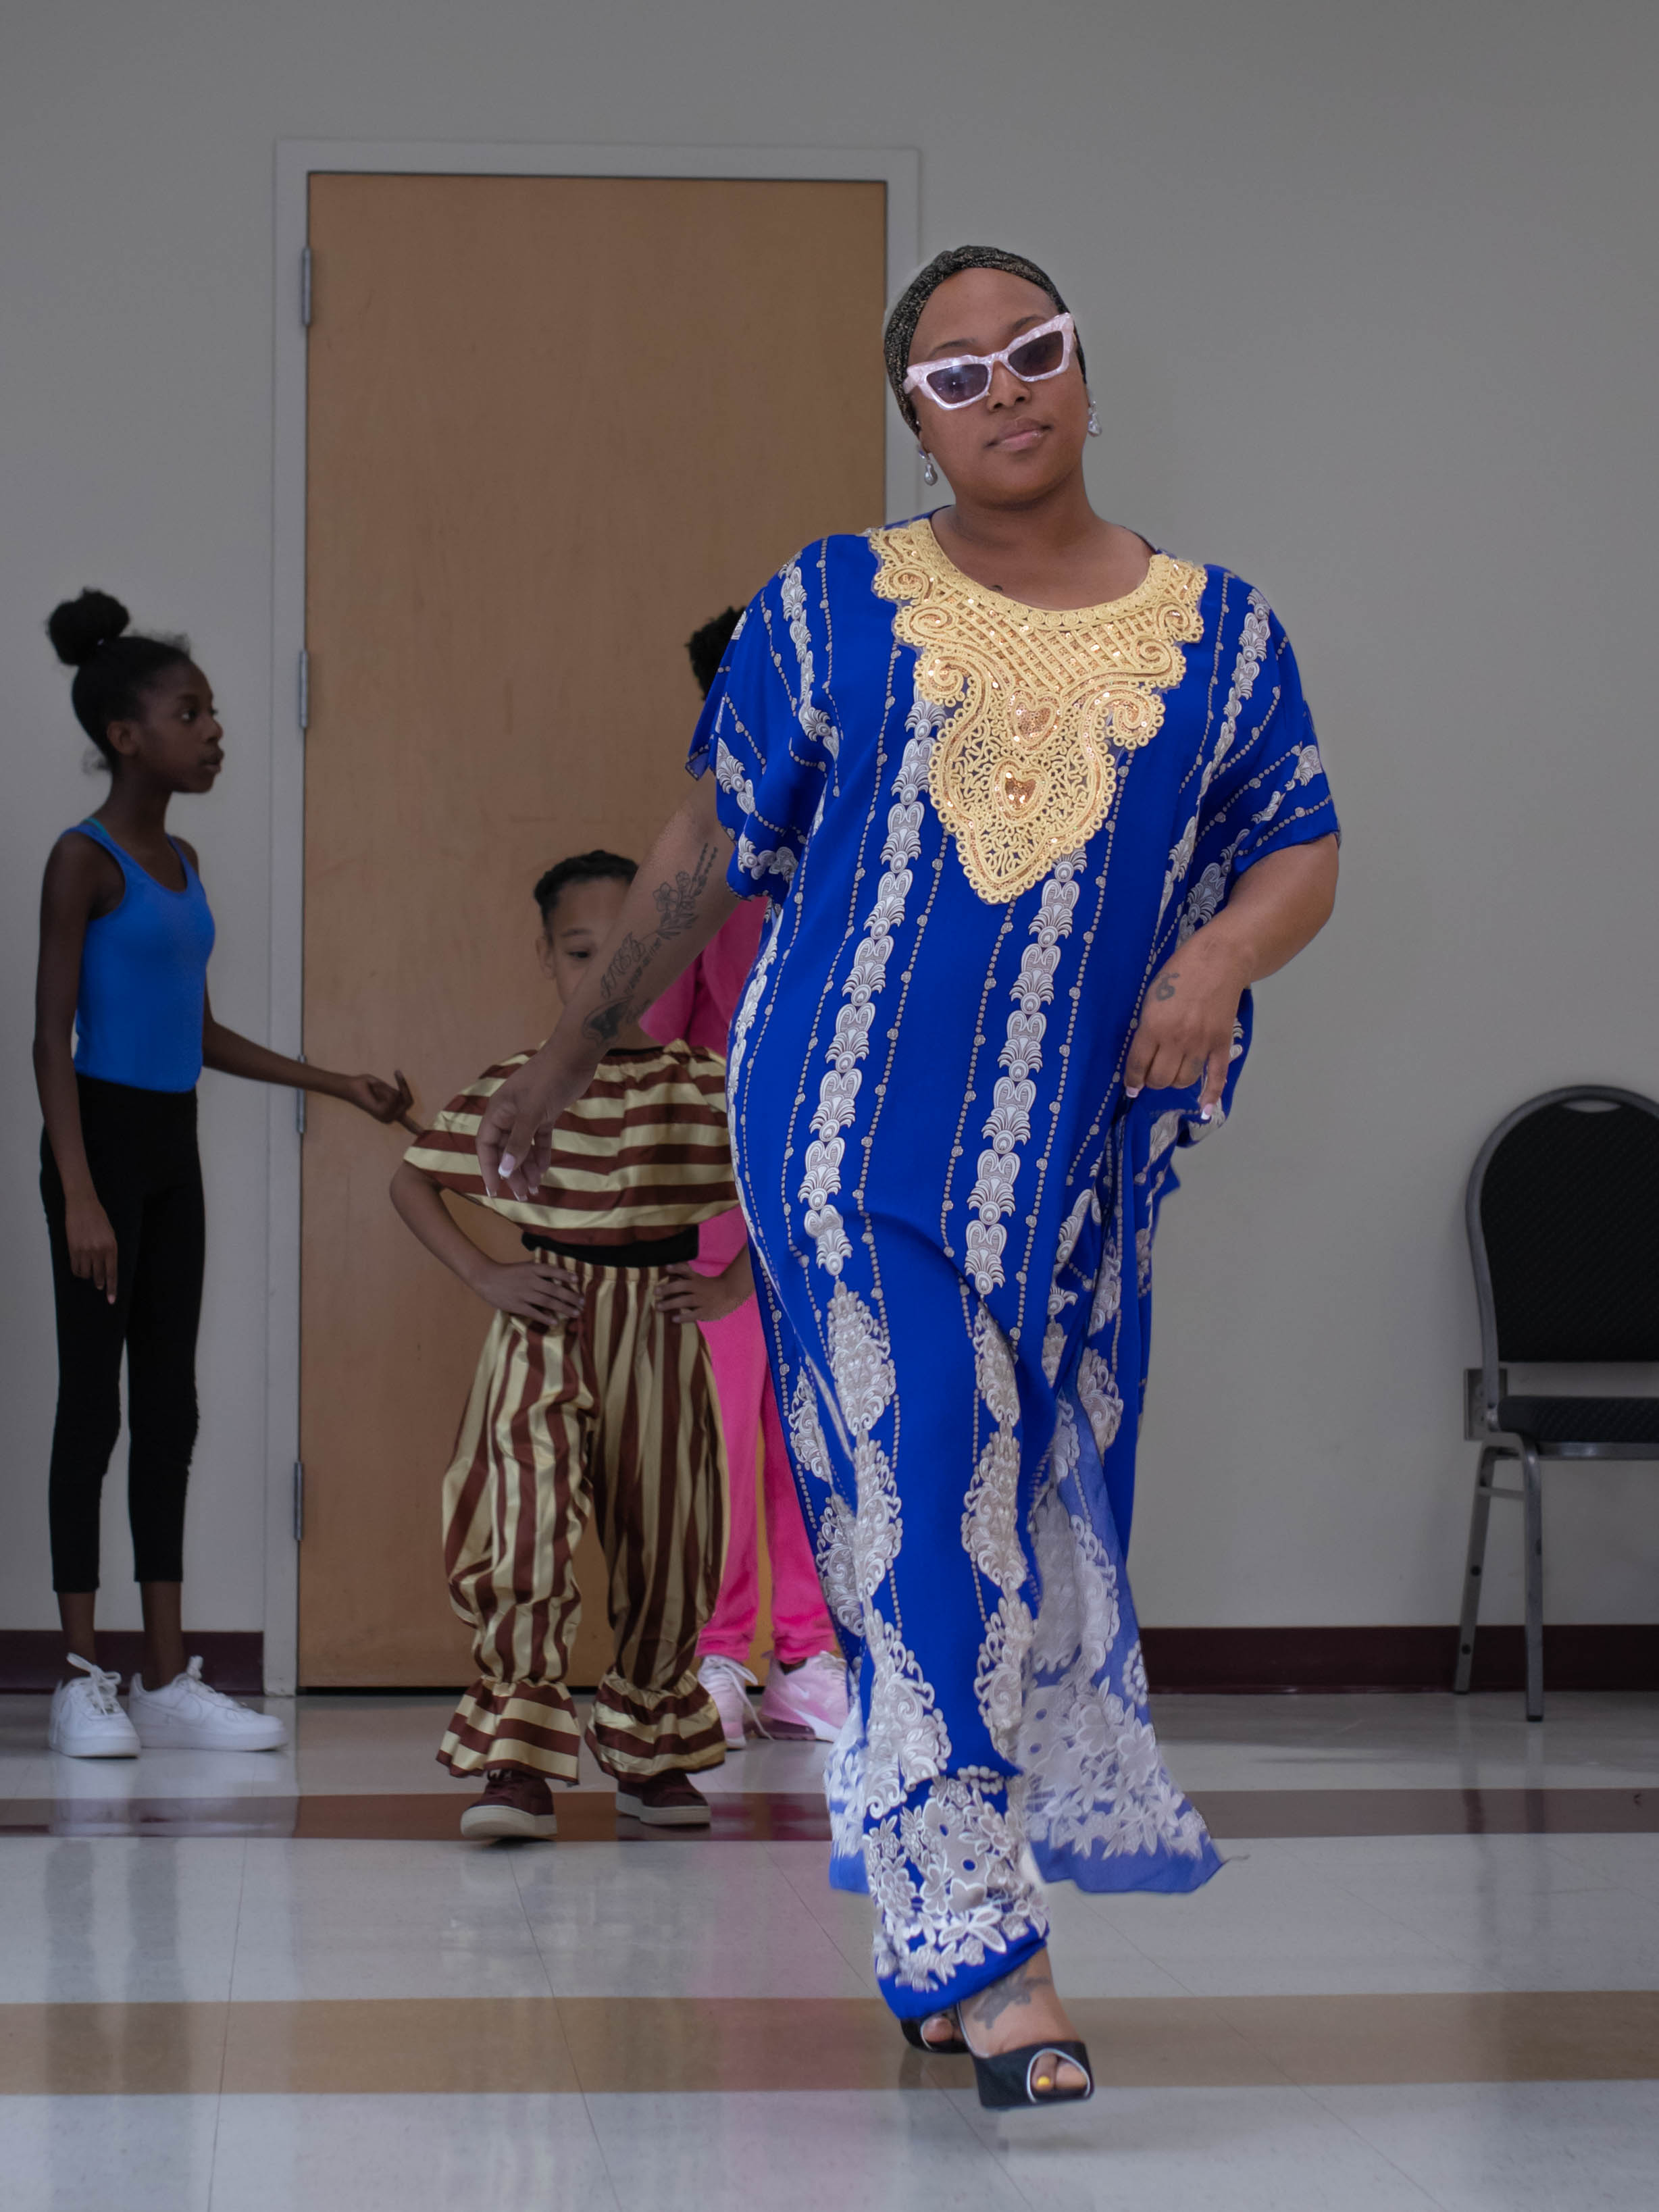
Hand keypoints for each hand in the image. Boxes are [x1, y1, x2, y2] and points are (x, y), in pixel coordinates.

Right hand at [66, 1194, 118, 1302]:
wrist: (83, 1205)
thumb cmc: (99, 1219)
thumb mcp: (111, 1235)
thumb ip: (110, 1251)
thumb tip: (107, 1268)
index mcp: (112, 1247)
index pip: (112, 1273)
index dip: (112, 1288)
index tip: (111, 1300)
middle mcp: (99, 1251)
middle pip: (99, 1276)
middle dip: (100, 1283)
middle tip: (99, 1286)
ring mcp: (85, 1250)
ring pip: (86, 1274)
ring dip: (88, 1275)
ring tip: (89, 1270)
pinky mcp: (73, 1249)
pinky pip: (75, 1268)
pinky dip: (78, 1271)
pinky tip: (80, 1268)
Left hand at [338, 1069, 414, 1124]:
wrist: (351, 1086)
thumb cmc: (365, 1085)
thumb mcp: (385, 1089)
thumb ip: (396, 1096)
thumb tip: (402, 1104)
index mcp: (390, 1113)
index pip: (408, 1123)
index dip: (416, 1127)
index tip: (424, 1134)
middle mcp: (390, 1117)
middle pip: (408, 1100)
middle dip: (403, 1086)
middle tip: (397, 1072)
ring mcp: (386, 1116)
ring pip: (398, 1096)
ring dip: (387, 1088)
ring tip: (375, 1088)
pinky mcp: (382, 1113)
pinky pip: (392, 1097)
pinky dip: (384, 1089)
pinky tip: (374, 1090)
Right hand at [473, 1259, 584, 1327]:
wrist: (487, 1278)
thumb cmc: (508, 1272)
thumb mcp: (524, 1267)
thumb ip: (539, 1271)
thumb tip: (556, 1275)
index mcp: (532, 1269)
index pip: (552, 1270)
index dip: (565, 1274)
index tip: (577, 1280)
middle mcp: (530, 1280)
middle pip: (554, 1289)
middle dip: (570, 1296)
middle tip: (582, 1302)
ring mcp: (524, 1294)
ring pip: (547, 1301)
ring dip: (563, 1308)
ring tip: (575, 1313)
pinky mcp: (517, 1305)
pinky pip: (534, 1312)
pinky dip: (545, 1317)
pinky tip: (555, 1322)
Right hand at [477, 1054, 575, 1198]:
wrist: (575, 1055)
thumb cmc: (549, 1080)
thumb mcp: (533, 1112)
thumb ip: (518, 1141)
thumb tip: (504, 1169)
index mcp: (498, 1111)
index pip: (486, 1146)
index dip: (489, 1169)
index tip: (494, 1191)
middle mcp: (509, 1114)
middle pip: (505, 1150)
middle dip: (512, 1173)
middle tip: (522, 1196)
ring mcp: (527, 1114)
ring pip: (522, 1147)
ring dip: (526, 1168)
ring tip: (533, 1189)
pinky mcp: (545, 1114)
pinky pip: (538, 1140)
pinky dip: (540, 1155)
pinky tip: (543, 1171)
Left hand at [653, 1262, 751, 1325]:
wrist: (731, 1293)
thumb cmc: (711, 1286)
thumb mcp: (699, 1278)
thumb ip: (685, 1273)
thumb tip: (668, 1267)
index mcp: (697, 1279)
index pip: (686, 1271)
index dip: (676, 1268)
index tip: (666, 1268)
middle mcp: (699, 1288)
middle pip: (682, 1286)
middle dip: (667, 1288)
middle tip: (655, 1291)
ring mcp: (702, 1300)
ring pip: (685, 1301)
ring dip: (670, 1303)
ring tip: (658, 1306)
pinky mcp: (706, 1312)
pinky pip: (693, 1315)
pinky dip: (683, 1317)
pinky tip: (673, 1319)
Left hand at [1124, 935, 1247, 1115]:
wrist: (1219, 960)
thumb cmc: (1179, 972)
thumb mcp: (1152, 996)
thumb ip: (1147, 1026)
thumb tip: (1144, 1052)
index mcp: (1154, 1026)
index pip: (1138, 1065)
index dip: (1132, 1080)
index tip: (1131, 1087)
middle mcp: (1177, 1040)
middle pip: (1161, 1079)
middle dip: (1152, 1082)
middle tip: (1151, 1076)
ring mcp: (1202, 1044)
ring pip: (1184, 1081)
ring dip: (1175, 1082)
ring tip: (1171, 1075)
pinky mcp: (1221, 1044)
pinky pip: (1216, 1076)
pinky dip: (1211, 1095)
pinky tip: (1205, 1109)